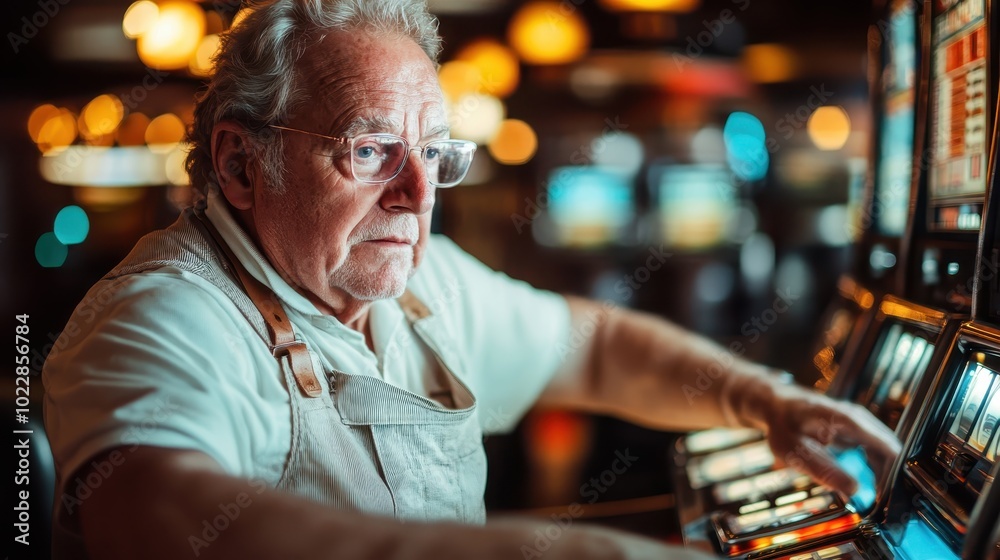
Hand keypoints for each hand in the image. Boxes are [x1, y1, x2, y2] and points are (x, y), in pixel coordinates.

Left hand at [755, 382, 900, 495]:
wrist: (776, 406)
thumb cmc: (783, 425)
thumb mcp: (795, 450)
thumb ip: (823, 470)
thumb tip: (855, 490)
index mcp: (849, 421)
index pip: (889, 449)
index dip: (895, 475)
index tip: (890, 497)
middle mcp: (860, 421)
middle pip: (890, 453)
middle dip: (890, 479)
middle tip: (881, 505)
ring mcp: (859, 426)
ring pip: (883, 455)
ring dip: (881, 477)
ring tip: (873, 500)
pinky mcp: (855, 434)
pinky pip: (872, 454)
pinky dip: (872, 471)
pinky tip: (863, 487)